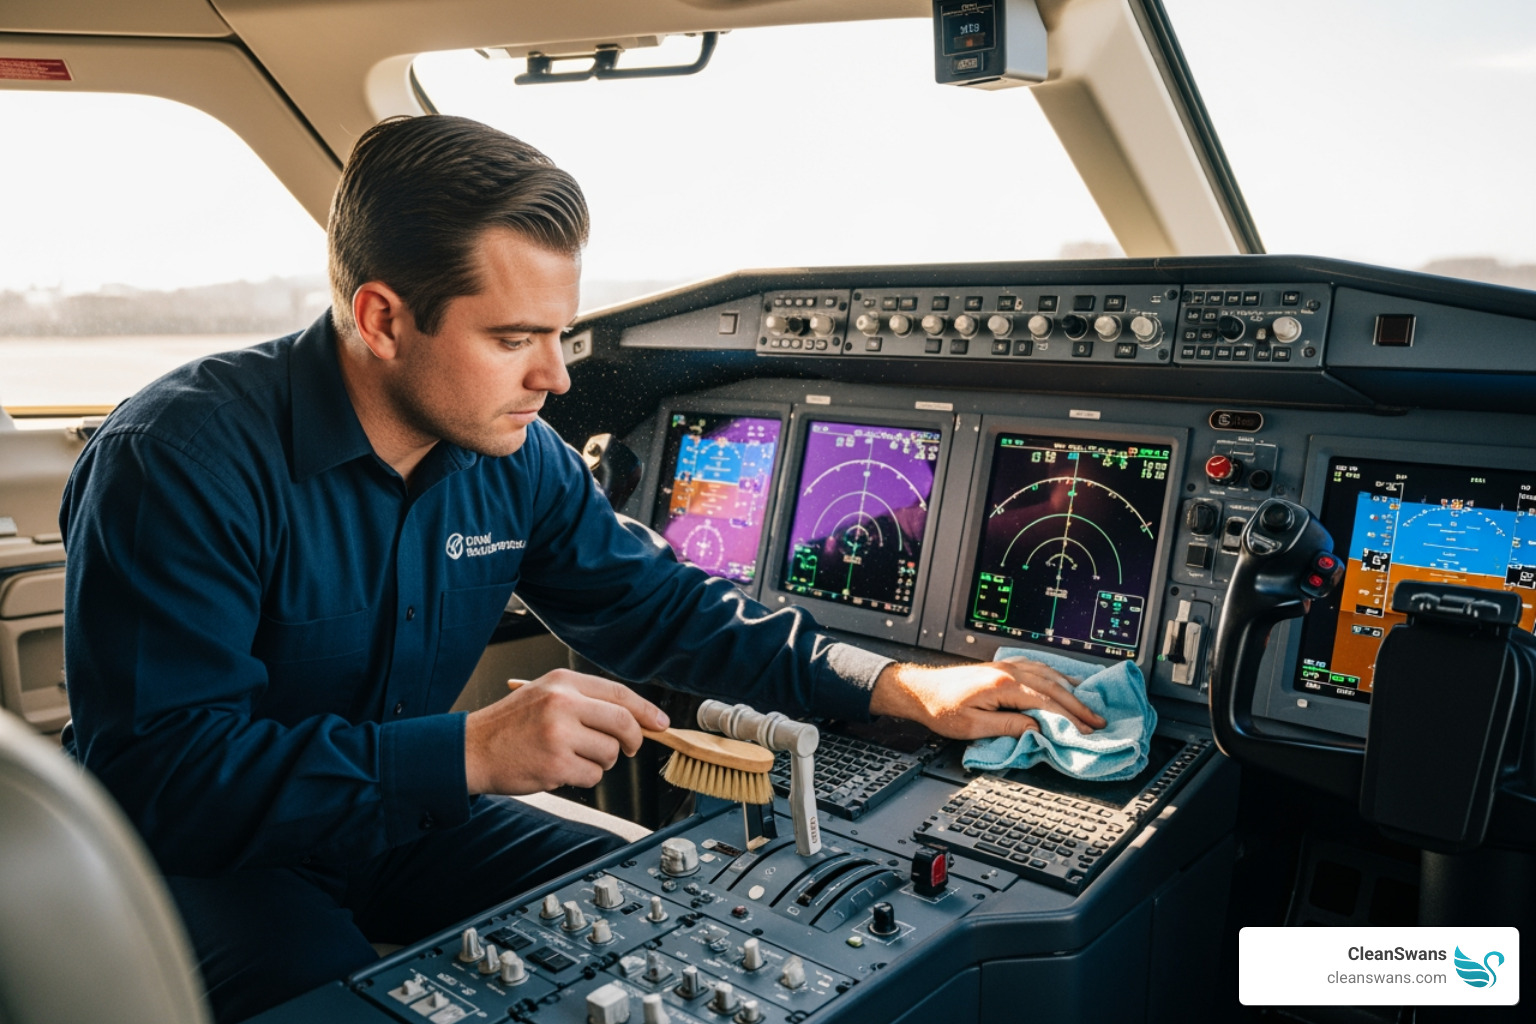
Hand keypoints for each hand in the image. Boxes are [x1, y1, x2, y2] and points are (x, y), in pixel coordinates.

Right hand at [464, 669, 668, 794]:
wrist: (472, 750)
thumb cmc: (510, 725)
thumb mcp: (546, 695)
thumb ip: (586, 701)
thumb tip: (634, 718)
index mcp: (563, 682)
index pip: (619, 693)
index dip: (646, 710)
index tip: (661, 723)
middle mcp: (563, 704)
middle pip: (623, 723)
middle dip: (633, 740)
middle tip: (628, 748)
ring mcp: (560, 735)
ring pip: (609, 754)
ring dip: (598, 762)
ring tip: (569, 755)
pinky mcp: (556, 765)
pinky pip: (592, 776)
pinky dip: (582, 777)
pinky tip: (558, 768)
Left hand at [868, 659, 1105, 739]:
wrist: (920, 689)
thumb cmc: (941, 709)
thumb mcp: (973, 726)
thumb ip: (1008, 726)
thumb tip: (1037, 729)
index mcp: (1003, 684)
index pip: (1046, 702)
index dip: (1068, 719)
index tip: (1085, 732)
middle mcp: (1008, 670)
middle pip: (1053, 687)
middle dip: (1078, 706)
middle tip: (1098, 722)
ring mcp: (1006, 666)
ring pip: (1048, 674)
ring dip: (1071, 690)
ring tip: (1089, 705)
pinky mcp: (1002, 667)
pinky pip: (1037, 668)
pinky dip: (1056, 676)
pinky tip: (1065, 682)